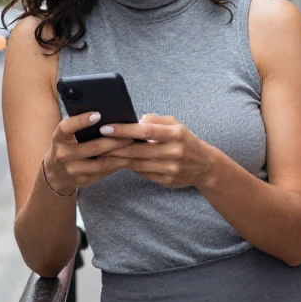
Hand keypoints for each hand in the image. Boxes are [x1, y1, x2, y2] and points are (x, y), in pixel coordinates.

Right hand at [43, 112, 134, 194]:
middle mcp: (63, 154)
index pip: (67, 127)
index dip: (81, 121)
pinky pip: (104, 173)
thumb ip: (78, 127)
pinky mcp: (82, 180)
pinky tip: (127, 159)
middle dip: (113, 141)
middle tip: (130, 134)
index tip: (98, 114)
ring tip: (133, 146)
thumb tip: (104, 115)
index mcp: (58, 138)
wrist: (55, 174)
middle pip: (92, 147)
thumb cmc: (66, 147)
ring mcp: (72, 170)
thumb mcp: (65, 136)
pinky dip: (117, 165)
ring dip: (120, 155)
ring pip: (102, 163)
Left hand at [101, 114, 218, 188]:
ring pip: (137, 164)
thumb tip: (136, 120)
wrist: (205, 166)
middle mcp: (174, 152)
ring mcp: (170, 169)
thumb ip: (156, 120)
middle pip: (137, 150)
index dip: (123, 130)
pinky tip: (118, 163)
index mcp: (175, 134)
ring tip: (102, 153)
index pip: (145, 131)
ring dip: (118, 159)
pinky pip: (143, 174)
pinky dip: (130, 168)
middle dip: (114, 147)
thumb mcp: (176, 125)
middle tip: (96, 143)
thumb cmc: (185, 140)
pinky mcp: (166, 181)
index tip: (106, 128)